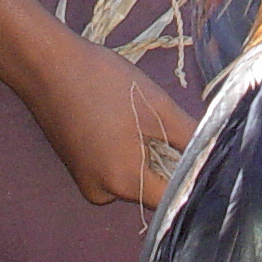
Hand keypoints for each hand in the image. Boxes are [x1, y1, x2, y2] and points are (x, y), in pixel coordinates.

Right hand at [18, 26, 196, 205]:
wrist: (48, 66)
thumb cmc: (104, 83)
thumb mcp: (157, 106)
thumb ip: (188, 138)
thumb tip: (213, 155)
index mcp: (122, 182)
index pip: (171, 196)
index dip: (190, 176)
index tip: (201, 148)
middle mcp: (102, 193)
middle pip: (152, 185)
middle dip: (166, 156)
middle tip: (163, 118)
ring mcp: (87, 181)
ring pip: (134, 173)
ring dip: (146, 148)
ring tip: (135, 112)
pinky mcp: (79, 167)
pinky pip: (115, 165)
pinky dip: (126, 146)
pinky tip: (117, 115)